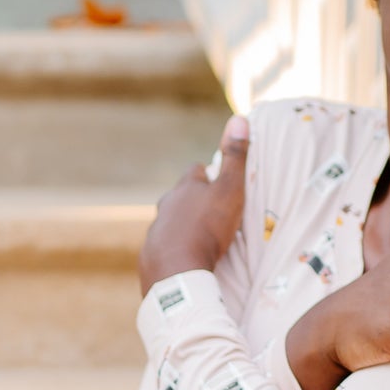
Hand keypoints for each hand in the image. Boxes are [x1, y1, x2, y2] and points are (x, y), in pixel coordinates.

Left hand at [136, 115, 249, 294]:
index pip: (196, 172)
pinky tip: (185, 260)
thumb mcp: (229, 190)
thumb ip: (235, 158)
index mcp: (184, 189)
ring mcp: (155, 232)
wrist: (177, 271)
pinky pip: (163, 250)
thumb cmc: (208, 227)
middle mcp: (165, 206)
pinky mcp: (150, 257)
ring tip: (199, 240)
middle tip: (212, 214)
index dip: (208, 176)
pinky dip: (174, 251)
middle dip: (193, 203)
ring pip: (169, 224)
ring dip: (182, 228)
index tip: (219, 183)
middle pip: (179, 198)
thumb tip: (239, 119)